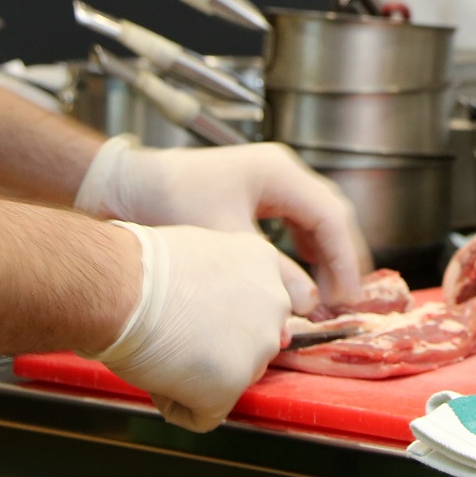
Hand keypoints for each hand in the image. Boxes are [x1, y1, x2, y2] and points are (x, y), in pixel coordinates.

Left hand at [75, 137, 371, 306]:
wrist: (126, 185)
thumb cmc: (169, 202)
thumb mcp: (225, 241)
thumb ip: (269, 272)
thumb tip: (306, 305)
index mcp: (279, 173)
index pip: (330, 216)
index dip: (344, 259)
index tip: (349, 296)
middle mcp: (281, 171)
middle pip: (330, 214)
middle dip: (341, 259)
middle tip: (346, 300)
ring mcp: (269, 180)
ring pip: (315, 219)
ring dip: (325, 255)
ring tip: (328, 295)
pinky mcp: (255, 194)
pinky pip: (295, 222)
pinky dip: (305, 249)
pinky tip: (302, 276)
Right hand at [92, 222, 296, 431]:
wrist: (122, 288)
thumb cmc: (142, 266)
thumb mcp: (201, 252)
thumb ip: (224, 280)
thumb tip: (219, 312)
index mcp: (264, 263)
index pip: (275, 301)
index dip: (239, 317)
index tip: (218, 323)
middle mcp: (274, 304)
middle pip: (252, 343)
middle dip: (219, 347)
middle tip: (176, 335)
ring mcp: (258, 348)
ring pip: (231, 379)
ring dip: (198, 376)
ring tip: (163, 350)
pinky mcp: (231, 388)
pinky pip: (204, 414)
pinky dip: (177, 404)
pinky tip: (157, 375)